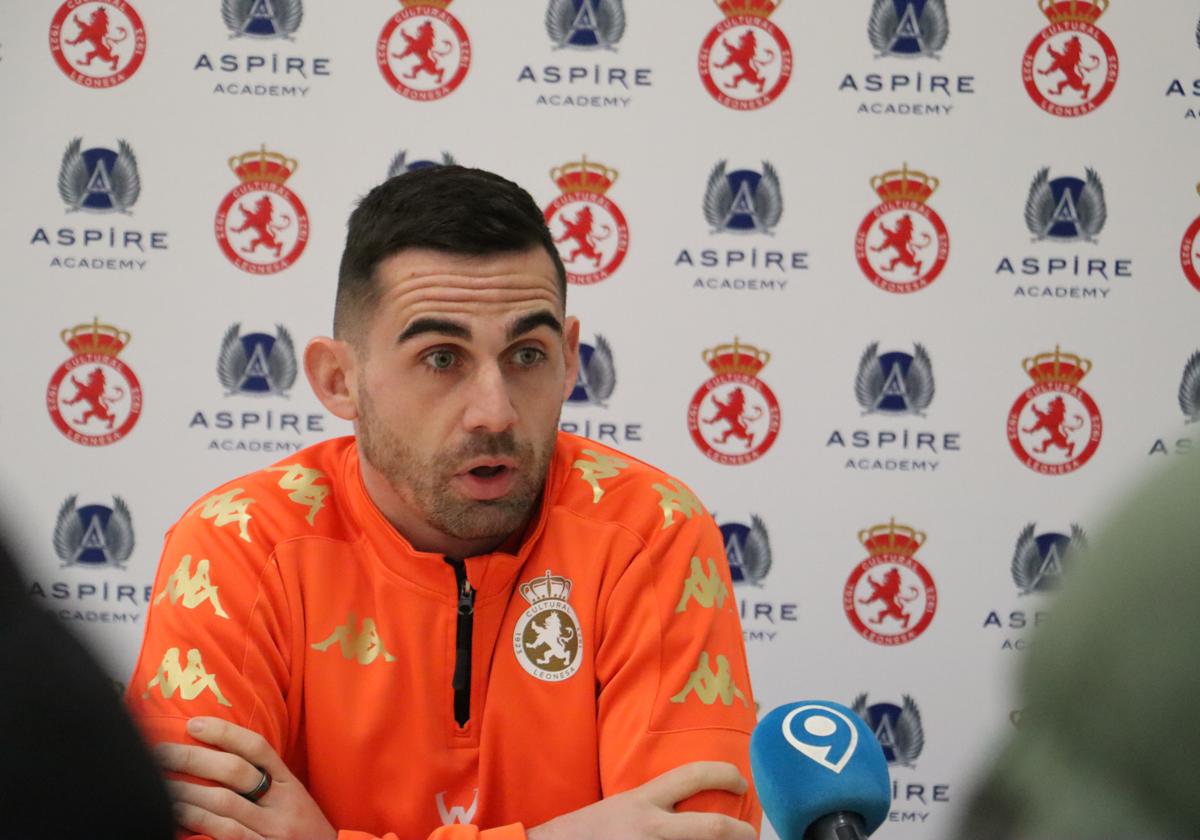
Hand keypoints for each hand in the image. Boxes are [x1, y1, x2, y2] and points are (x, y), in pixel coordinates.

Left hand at [155, 716, 335, 839]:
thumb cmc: (300, 830)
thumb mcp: (291, 799)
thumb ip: (265, 780)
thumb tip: (219, 758)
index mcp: (289, 784)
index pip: (257, 749)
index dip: (225, 733)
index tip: (194, 724)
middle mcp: (282, 804)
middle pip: (235, 772)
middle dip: (194, 759)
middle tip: (162, 753)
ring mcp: (271, 831)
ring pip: (224, 805)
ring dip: (186, 793)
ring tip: (161, 784)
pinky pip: (224, 836)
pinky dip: (197, 824)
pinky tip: (178, 816)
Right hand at [526, 761, 756, 839]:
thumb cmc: (588, 831)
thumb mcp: (623, 806)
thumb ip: (655, 804)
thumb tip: (692, 804)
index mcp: (643, 801)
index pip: (693, 775)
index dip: (725, 775)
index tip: (741, 781)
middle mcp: (650, 827)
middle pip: (713, 827)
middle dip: (742, 832)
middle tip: (750, 834)